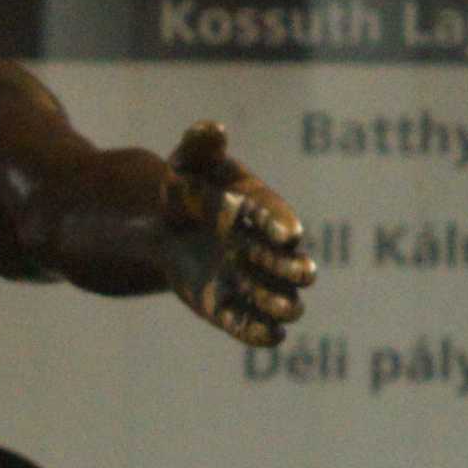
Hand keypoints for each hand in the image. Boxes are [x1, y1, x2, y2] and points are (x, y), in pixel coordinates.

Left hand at [166, 118, 313, 348]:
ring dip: (281, 304)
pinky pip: (248, 325)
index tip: (286, 232)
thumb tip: (212, 129)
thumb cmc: (186, 188)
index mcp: (260, 209)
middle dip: (291, 268)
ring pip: (274, 297)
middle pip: (284, 262)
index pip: (275, 216)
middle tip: (301, 273)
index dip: (280, 223)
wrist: (167, 228)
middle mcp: (264, 248)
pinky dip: (260, 333)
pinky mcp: (230, 308)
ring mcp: (251, 280)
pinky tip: (271, 338)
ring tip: (286, 310)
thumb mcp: (187, 163)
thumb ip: (199, 145)